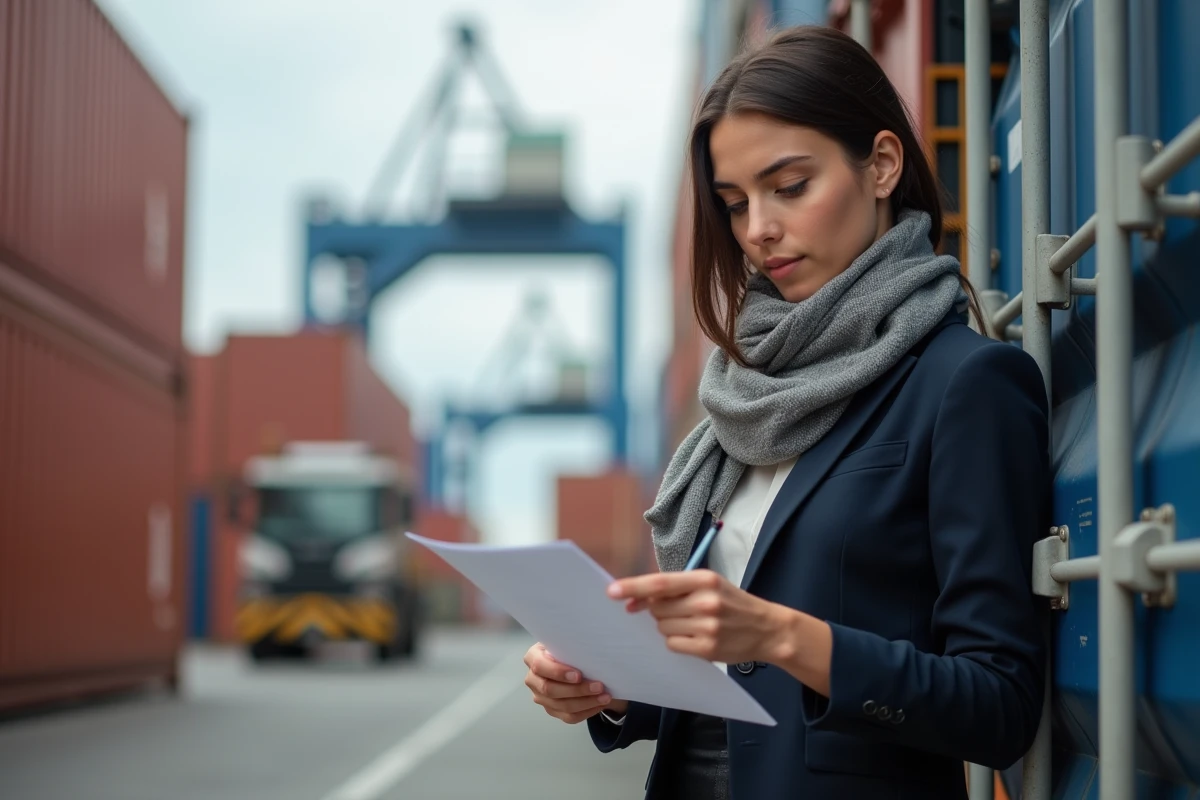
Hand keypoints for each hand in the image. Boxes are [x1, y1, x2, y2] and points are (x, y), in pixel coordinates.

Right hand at [523, 643, 627, 723]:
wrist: (571, 661)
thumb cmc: (569, 648)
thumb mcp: (566, 641)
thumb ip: (570, 645)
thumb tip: (588, 649)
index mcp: (533, 658)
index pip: (539, 666)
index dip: (558, 672)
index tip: (579, 675)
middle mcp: (533, 679)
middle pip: (550, 689)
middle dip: (577, 690)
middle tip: (599, 686)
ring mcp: (541, 697)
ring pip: (561, 706)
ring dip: (586, 702)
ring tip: (605, 697)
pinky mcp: (552, 710)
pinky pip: (569, 717)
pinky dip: (586, 712)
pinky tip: (599, 704)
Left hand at [607, 570, 784, 665]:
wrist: (767, 629)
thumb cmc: (733, 603)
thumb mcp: (710, 584)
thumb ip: (676, 588)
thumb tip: (636, 600)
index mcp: (704, 580)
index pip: (660, 583)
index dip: (634, 587)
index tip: (611, 591)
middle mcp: (705, 601)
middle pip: (657, 608)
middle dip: (658, 610)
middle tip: (678, 610)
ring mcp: (707, 627)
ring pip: (663, 628)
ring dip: (669, 626)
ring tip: (692, 623)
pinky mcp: (708, 648)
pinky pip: (673, 644)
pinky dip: (677, 642)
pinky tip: (695, 637)